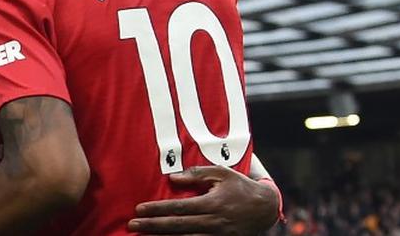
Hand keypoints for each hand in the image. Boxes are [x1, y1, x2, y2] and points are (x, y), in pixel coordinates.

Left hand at [128, 166, 279, 234]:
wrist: (266, 208)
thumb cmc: (241, 186)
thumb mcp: (222, 173)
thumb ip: (197, 174)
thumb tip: (172, 178)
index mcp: (212, 203)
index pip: (179, 207)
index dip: (158, 209)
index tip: (139, 209)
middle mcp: (214, 222)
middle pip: (178, 226)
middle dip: (153, 226)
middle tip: (133, 224)